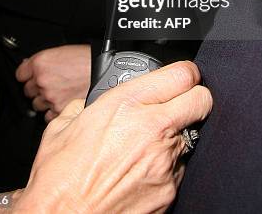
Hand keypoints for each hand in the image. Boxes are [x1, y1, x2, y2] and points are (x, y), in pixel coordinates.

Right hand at [14, 61, 211, 213]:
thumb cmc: (59, 178)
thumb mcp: (63, 126)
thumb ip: (86, 106)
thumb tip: (91, 104)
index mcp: (127, 104)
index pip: (182, 74)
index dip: (187, 73)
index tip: (185, 76)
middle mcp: (152, 129)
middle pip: (202, 100)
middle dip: (195, 98)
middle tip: (182, 103)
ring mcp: (165, 161)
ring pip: (192, 135)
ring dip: (176, 136)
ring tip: (146, 147)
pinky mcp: (170, 189)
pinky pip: (179, 167)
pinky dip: (166, 166)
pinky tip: (141, 171)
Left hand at [16, 45, 91, 121]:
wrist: (105, 71)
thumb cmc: (86, 60)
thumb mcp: (61, 52)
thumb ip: (42, 62)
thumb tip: (29, 67)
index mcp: (40, 63)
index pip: (20, 74)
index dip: (28, 75)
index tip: (32, 76)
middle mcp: (42, 80)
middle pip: (28, 90)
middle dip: (37, 88)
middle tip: (51, 84)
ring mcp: (50, 96)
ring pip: (37, 104)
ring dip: (45, 100)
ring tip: (60, 93)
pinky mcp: (58, 110)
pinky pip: (48, 116)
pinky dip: (54, 111)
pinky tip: (63, 102)